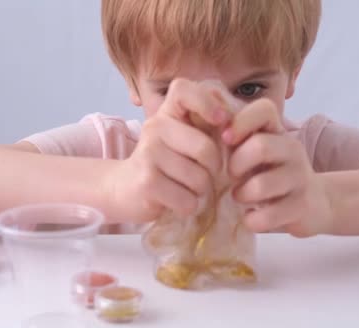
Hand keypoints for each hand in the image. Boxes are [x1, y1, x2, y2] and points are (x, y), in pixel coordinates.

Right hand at [108, 79, 230, 222]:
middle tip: (204, 175)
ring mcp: (148, 154)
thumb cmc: (166, 163)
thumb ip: (206, 123)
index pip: (183, 90)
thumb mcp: (183, 137)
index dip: (208, 102)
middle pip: (205, 148)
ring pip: (199, 178)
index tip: (222, 121)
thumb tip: (232, 117)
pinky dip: (189, 206)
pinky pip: (187, 200)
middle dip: (213, 169)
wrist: (126, 188)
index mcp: (167, 113)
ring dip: (201, 191)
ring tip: (188, 189)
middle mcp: (155, 127)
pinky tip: (178, 202)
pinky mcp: (147, 182)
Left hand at [222, 99, 333, 236]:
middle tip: (231, 175)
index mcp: (277, 132)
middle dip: (237, 164)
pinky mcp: (301, 206)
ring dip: (242, 194)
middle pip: (261, 146)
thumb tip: (198, 125)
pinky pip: (268, 215)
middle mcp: (292, 149)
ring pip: (261, 184)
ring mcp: (300, 178)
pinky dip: (252, 220)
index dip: (240, 122)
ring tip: (239, 197)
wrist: (311, 205)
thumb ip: (234, 139)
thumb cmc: (270, 175)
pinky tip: (251, 218)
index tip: (224, 140)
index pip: (264, 109)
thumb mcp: (254, 153)